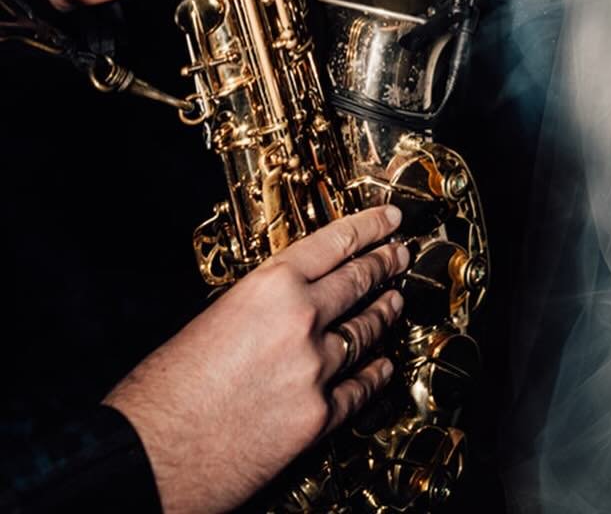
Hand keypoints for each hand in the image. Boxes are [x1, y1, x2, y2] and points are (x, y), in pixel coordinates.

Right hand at [105, 205, 407, 513]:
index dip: (371, 225)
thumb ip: (258, 305)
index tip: (391, 218)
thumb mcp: (212, 319)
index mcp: (269, 287)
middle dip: (385, 264)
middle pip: (359, 281)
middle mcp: (300, 321)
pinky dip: (375, 373)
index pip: (336, 242)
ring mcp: (315, 370)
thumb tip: (285, 305)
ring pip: (366, 331)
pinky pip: (360, 388)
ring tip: (394, 302)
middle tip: (399, 254)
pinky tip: (383, 365)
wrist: (147, 457)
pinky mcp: (318, 419)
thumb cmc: (162, 392)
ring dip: (384, 314)